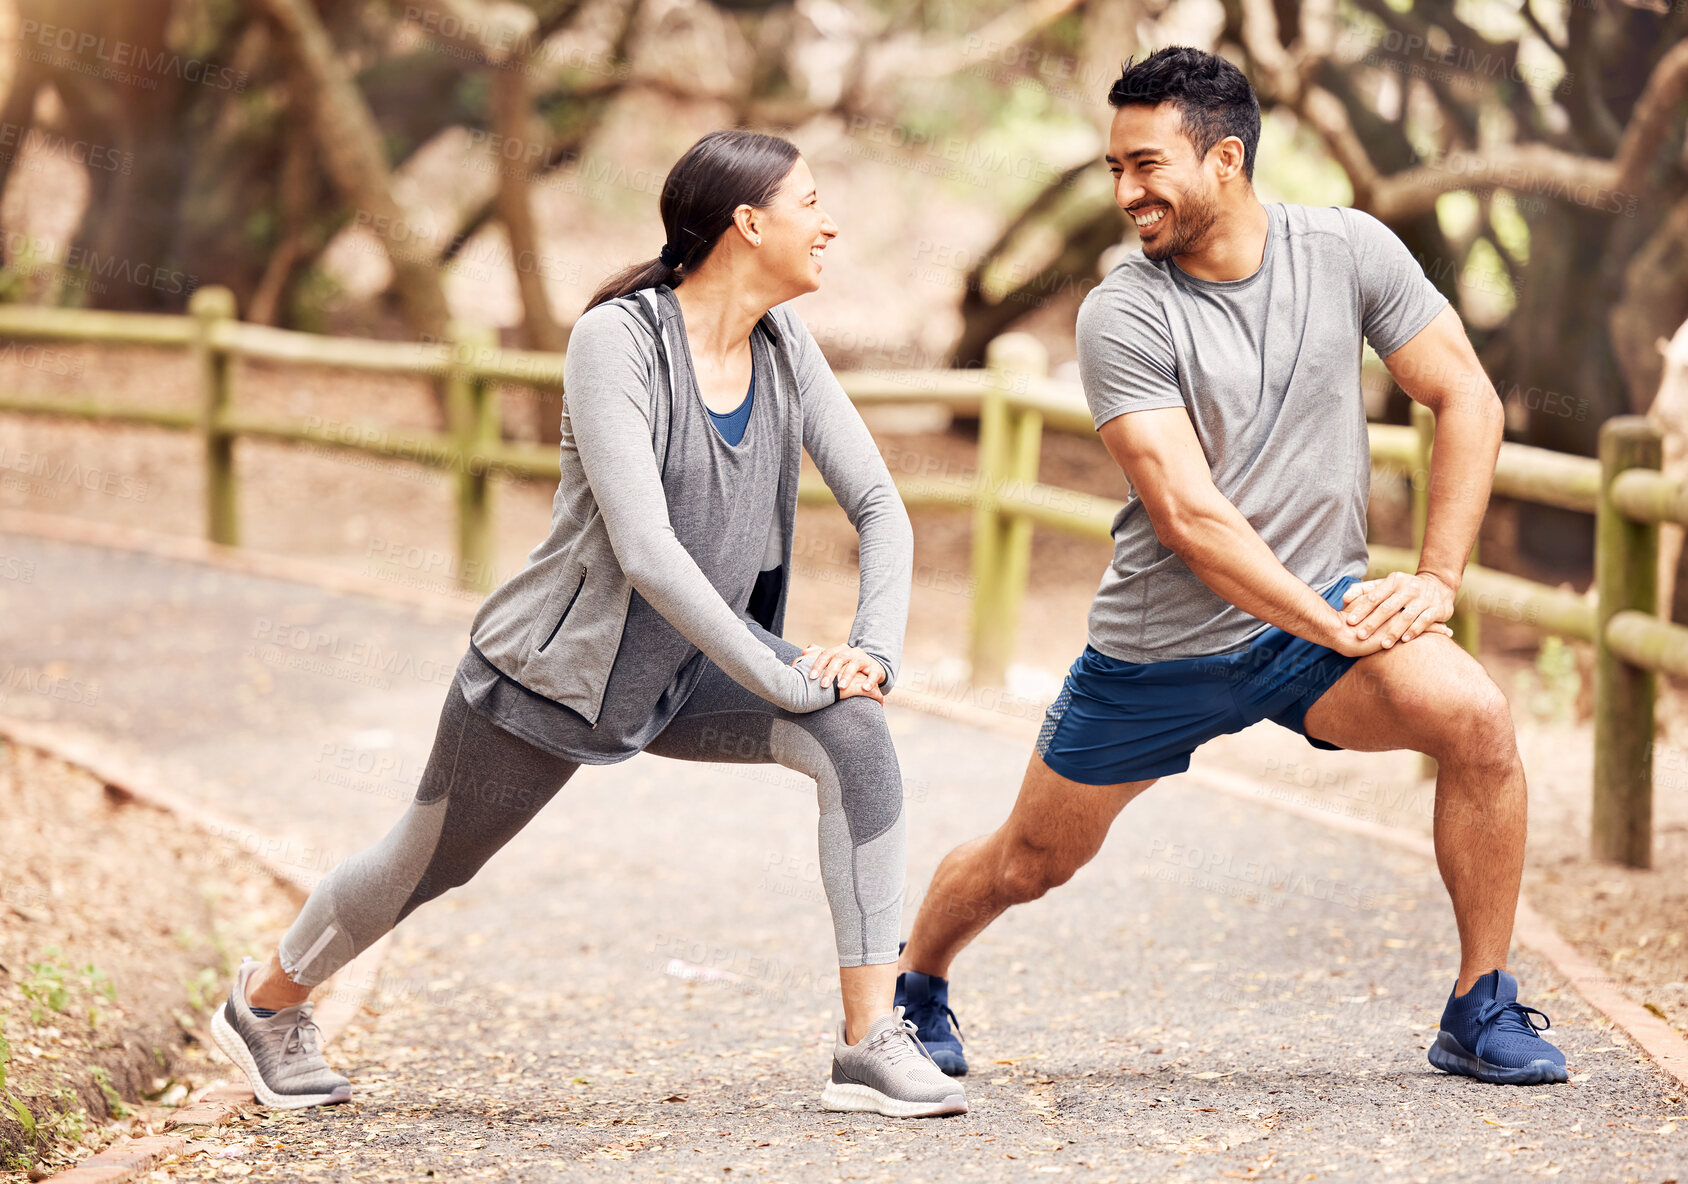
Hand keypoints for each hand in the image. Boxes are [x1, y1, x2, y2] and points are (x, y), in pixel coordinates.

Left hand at [796, 643, 886, 702]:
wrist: (872, 667)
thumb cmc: (847, 666)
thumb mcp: (834, 661)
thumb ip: (818, 656)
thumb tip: (804, 653)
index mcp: (840, 650)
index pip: (827, 654)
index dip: (818, 664)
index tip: (811, 676)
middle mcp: (852, 652)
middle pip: (840, 658)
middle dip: (831, 672)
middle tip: (823, 685)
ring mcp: (865, 660)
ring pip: (855, 665)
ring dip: (847, 676)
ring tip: (841, 687)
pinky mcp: (876, 669)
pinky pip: (873, 674)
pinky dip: (870, 681)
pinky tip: (865, 688)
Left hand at [1334, 571, 1457, 654]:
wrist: (1439, 585)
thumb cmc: (1403, 589)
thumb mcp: (1386, 585)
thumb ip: (1364, 590)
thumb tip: (1344, 598)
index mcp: (1394, 581)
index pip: (1374, 597)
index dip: (1361, 609)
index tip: (1349, 622)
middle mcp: (1409, 588)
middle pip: (1388, 607)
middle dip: (1373, 622)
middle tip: (1360, 636)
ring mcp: (1424, 598)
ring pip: (1407, 616)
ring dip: (1394, 631)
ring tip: (1383, 644)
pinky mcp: (1437, 608)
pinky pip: (1425, 620)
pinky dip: (1414, 630)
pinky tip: (1404, 640)